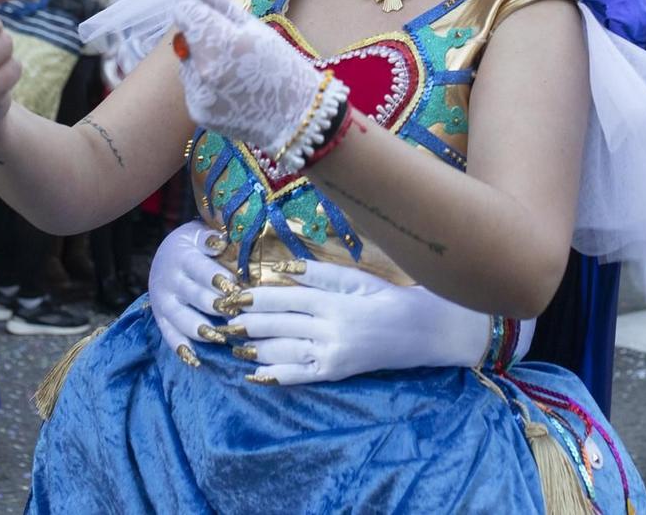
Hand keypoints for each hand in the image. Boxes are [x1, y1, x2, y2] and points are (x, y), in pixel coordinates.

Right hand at [148, 221, 233, 362]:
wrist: (164, 256)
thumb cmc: (193, 245)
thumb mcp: (198, 233)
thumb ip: (210, 237)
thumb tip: (221, 241)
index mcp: (182, 257)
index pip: (201, 270)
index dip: (219, 280)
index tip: (237, 289)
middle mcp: (169, 281)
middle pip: (195, 297)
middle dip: (217, 307)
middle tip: (238, 314)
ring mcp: (163, 303)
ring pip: (182, 320)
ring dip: (203, 330)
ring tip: (222, 337)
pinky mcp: (161, 320)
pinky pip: (170, 338)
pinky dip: (182, 350)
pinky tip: (197, 361)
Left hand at [173, 0, 334, 162]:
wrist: (295, 116)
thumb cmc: (280, 65)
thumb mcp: (254, 27)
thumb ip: (218, 2)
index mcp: (222, 40)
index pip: (185, 12)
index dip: (198, 12)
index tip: (215, 20)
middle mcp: (205, 69)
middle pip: (185, 39)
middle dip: (203, 40)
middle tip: (234, 52)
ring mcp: (200, 94)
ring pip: (187, 65)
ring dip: (203, 63)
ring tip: (235, 74)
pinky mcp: (198, 113)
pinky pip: (193, 88)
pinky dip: (207, 87)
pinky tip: (232, 93)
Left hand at [227, 259, 500, 385]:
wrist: (423, 331)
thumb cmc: (390, 297)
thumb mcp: (357, 278)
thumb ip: (318, 273)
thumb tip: (281, 268)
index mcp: (333, 303)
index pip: (282, 299)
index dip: (253, 298)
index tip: (231, 296)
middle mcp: (329, 331)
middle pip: (277, 326)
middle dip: (246, 323)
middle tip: (221, 320)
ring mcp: (331, 356)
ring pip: (282, 352)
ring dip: (254, 348)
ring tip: (232, 344)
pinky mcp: (336, 373)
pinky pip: (299, 376)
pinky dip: (274, 376)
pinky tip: (254, 374)